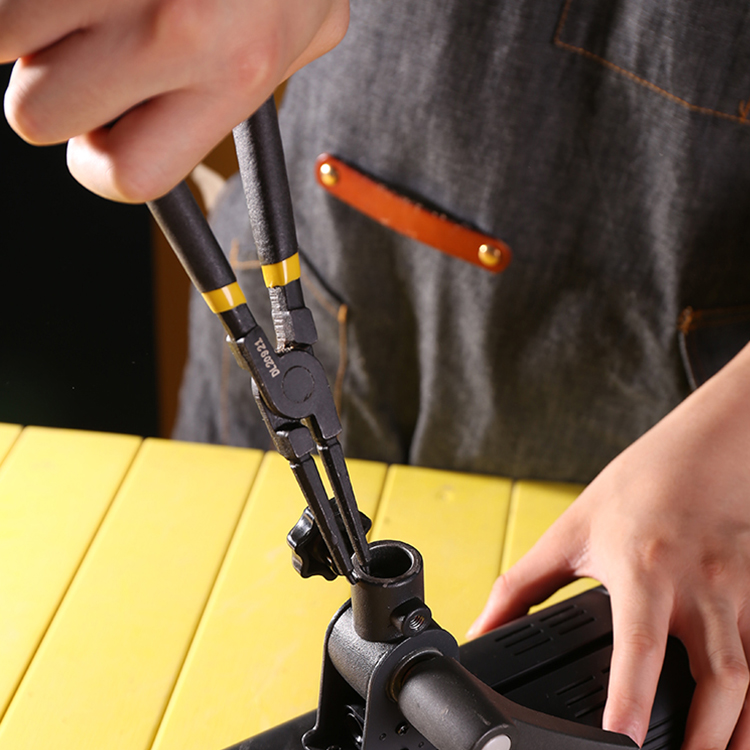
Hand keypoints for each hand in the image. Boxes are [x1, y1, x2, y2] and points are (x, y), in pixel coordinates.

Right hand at [1, 0, 347, 200]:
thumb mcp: (308, 25)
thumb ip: (247, 92)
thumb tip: (179, 137)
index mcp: (233, 71)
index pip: (128, 175)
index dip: (99, 161)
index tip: (100, 131)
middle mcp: (174, 26)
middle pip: (36, 114)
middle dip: (52, 82)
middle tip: (86, 39)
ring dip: (25, 17)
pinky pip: (4, 0)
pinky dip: (20, 0)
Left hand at [469, 343, 749, 749]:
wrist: (708, 447)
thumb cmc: (639, 486)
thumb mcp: (571, 530)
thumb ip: (522, 586)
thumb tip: (484, 630)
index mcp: (643, 569)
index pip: (638, 646)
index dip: (630, 701)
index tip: (621, 743)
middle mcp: (700, 586)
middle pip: (719, 678)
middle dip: (707, 739)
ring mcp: (742, 592)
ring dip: (742, 733)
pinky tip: (748, 727)